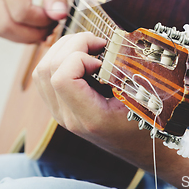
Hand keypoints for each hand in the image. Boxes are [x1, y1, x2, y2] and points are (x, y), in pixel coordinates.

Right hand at [0, 0, 68, 42]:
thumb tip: (59, 16)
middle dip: (32, 33)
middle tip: (55, 26)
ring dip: (23, 32)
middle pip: (4, 26)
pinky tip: (37, 17)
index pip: (20, 13)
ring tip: (47, 24)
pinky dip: (16, 23)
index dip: (43, 21)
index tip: (62, 15)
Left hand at [32, 32, 134, 151]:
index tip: (102, 59)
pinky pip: (45, 75)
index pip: (62, 79)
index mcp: (90, 117)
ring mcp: (60, 111)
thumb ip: (126, 71)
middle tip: (98, 43)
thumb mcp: (143, 96)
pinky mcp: (59, 105)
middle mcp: (68, 116)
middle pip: (48, 68)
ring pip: (42, 69)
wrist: (137, 145)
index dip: (80, 58)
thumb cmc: (146, 120)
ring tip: (90, 46)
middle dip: (73, 44)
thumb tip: (113, 43)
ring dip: (65, 48)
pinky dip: (60, 56)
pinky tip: (83, 56)